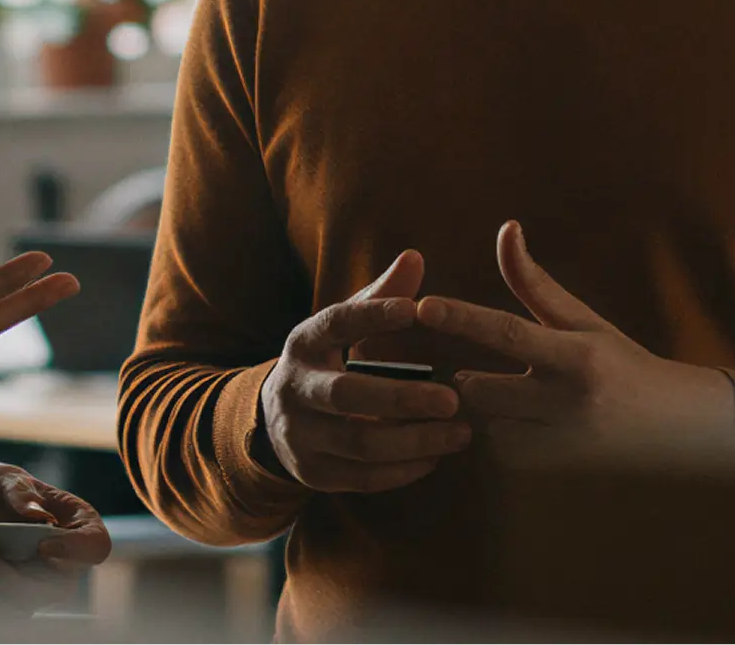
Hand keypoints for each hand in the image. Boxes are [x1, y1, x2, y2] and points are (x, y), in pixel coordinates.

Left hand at [0, 459, 110, 619]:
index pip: (96, 546)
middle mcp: (61, 559)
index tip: (42, 545)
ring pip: (23, 603)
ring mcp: (35, 585)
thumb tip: (40, 516)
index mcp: (73, 521)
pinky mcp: (6, 602)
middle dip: (9, 568)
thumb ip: (18, 491)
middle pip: (58, 588)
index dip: (76, 551)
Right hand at [255, 252, 471, 492]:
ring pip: (359, 443)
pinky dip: (403, 470)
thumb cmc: (326, 361)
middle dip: (402, 398)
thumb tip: (415, 257)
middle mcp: (295, 388)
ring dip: (415, 440)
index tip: (414, 310)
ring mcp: (300, 436)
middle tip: (454, 399)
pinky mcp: (313, 474)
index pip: (336, 323)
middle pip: (347, 395)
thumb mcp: (341, 327)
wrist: (273, 420)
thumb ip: (379, 296)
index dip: (372, 315)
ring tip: (461, 432)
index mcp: (304, 342)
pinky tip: (437, 457)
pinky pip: (362, 478)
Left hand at [416, 222, 731, 433]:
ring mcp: (560, 443)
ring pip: (488, 424)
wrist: (672, 427)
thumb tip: (506, 228)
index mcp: (576, 356)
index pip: (507, 332)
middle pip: (481, 389)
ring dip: (489, 411)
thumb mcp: (583, 321)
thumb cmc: (621, 363)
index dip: (462, 318)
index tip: (424, 306)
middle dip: (469, 378)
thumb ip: (534, 283)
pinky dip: (504, 436)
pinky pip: (503, 452)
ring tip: (516, 403)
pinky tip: (528, 430)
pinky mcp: (553, 471)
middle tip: (473, 372)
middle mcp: (567, 402)